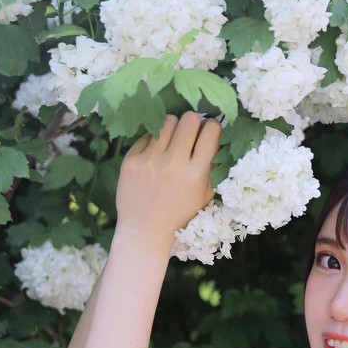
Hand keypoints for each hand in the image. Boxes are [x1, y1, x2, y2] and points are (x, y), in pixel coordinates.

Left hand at [115, 112, 221, 240]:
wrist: (145, 229)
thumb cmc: (179, 213)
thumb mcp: (204, 195)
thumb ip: (212, 168)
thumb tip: (215, 138)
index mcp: (196, 173)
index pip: (211, 131)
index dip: (212, 127)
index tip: (208, 132)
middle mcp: (174, 163)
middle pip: (189, 118)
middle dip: (193, 123)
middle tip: (190, 133)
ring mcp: (151, 160)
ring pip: (168, 121)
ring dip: (174, 128)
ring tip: (172, 141)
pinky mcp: (132, 159)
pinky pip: (148, 135)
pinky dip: (154, 141)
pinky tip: (155, 155)